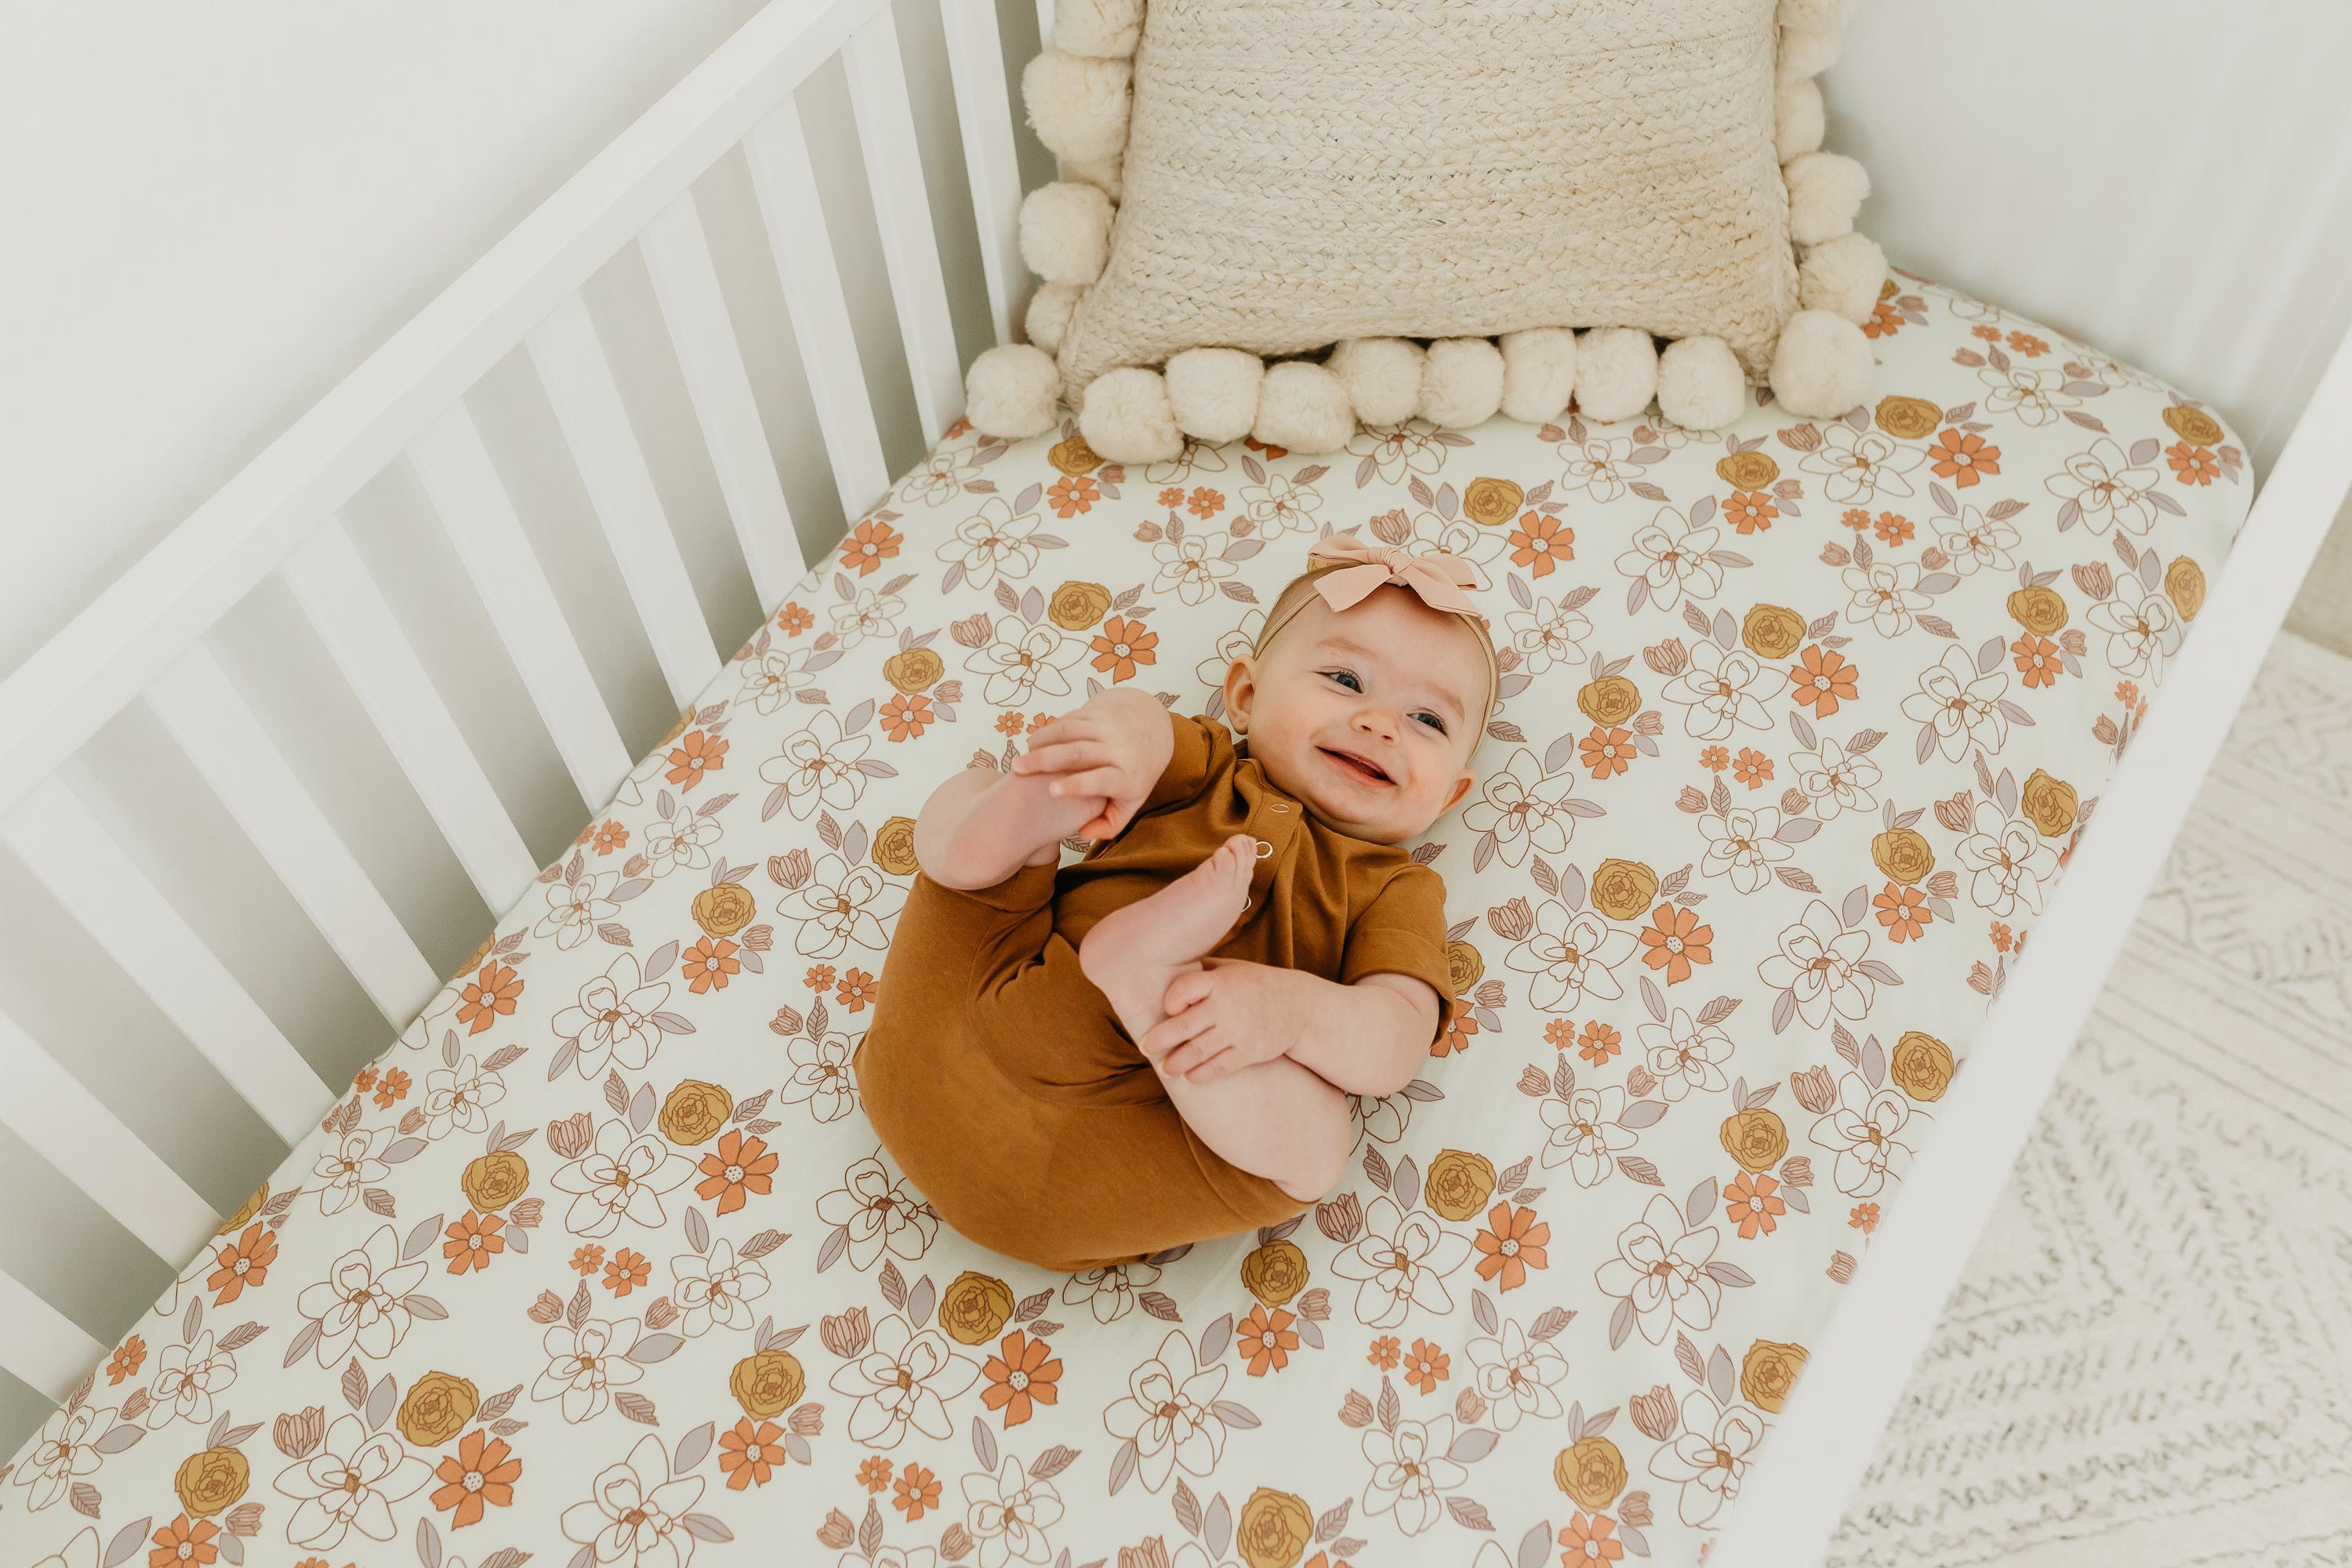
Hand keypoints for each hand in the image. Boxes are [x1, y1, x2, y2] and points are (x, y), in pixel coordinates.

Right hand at [1008, 688, 1173, 839]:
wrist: (1152, 732)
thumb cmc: (1134, 777)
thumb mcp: (1130, 804)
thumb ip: (1108, 825)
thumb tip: (1083, 834)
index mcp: (1127, 776)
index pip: (1100, 780)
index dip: (1076, 785)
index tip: (1051, 791)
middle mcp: (1119, 749)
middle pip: (1078, 753)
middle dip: (1044, 760)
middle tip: (1018, 770)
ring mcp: (1108, 728)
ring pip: (1068, 732)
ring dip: (1041, 742)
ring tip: (1021, 757)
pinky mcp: (1098, 714)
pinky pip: (1069, 719)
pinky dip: (1048, 730)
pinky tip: (1034, 743)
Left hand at [1140, 959, 1309, 1082]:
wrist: (1298, 1007)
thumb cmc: (1256, 984)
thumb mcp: (1233, 968)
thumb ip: (1203, 970)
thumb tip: (1166, 965)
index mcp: (1220, 982)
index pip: (1185, 988)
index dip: (1171, 1000)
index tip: (1166, 1009)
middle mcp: (1227, 1006)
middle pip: (1184, 1026)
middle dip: (1160, 1039)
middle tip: (1146, 1047)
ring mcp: (1238, 1031)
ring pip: (1198, 1051)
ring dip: (1176, 1063)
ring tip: (1165, 1068)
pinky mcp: (1249, 1052)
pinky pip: (1219, 1067)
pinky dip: (1201, 1074)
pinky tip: (1190, 1076)